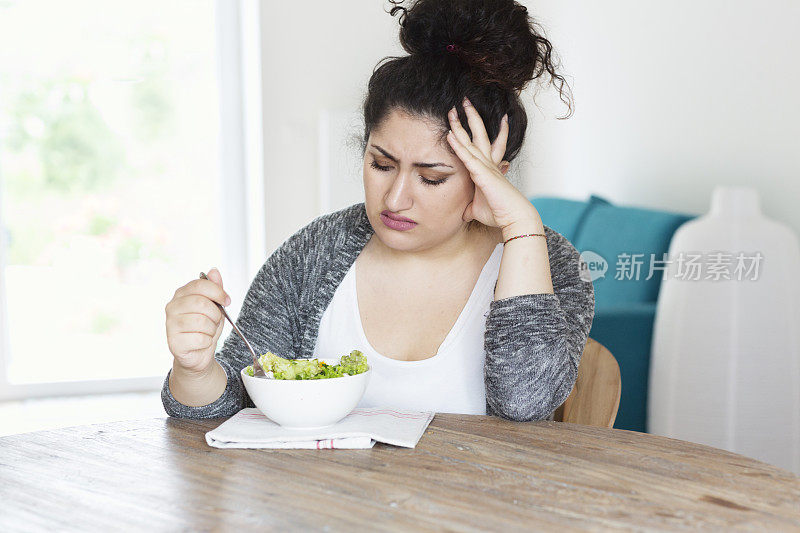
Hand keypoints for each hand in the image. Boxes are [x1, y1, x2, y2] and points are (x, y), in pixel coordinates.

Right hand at [165, 267, 229, 373]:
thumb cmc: (206, 327)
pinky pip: (200, 339)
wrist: (198, 354)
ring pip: (202, 322)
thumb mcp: (214, 305)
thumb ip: (214, 288)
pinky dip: (207, 342)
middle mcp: (172, 307)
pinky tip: (200, 343)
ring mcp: (170, 324)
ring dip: (211, 329)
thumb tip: (214, 270)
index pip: (200, 284)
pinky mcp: (174, 342)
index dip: (218, 292)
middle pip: (202, 303)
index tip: (227, 301)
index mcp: (181, 294)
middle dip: (216, 314)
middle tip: (215, 321)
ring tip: (206, 332)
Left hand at [446, 97, 541, 231]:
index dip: (473, 130)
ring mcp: (486, 167)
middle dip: (470, 117)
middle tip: (464, 101)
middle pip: (478, 135)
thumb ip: (470, 207)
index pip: (479, 145)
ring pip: (471, 141)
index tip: (469, 117)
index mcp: (488, 169)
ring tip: (454, 109)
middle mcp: (488, 163)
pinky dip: (458, 146)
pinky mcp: (483, 175)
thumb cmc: (499, 213)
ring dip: (461, 125)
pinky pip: (467, 157)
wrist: (514, 218)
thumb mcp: (478, 209)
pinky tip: (450, 134)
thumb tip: (464, 213)